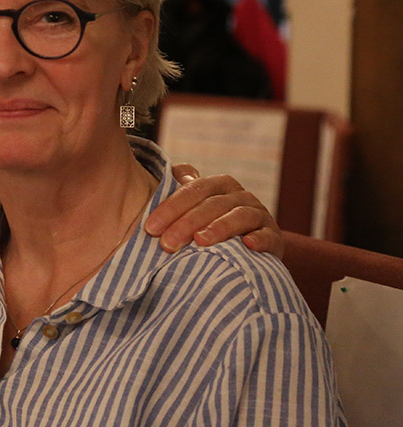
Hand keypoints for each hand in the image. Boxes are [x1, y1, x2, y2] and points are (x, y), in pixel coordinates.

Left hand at [144, 164, 283, 256]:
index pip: (193, 190)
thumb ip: (180, 189)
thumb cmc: (210, 224)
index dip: (170, 208)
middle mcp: (240, 195)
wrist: (249, 249)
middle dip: (186, 223)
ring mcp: (259, 214)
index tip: (150, 228)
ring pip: (239, 217)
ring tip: (200, 241)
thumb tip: (174, 177)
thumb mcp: (194, 206)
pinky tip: (248, 245)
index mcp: (218, 185)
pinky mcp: (274, 236)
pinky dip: (260, 239)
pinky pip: (268, 235)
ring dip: (219, 228)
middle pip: (212, 205)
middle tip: (167, 243)